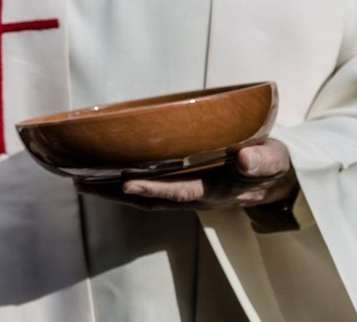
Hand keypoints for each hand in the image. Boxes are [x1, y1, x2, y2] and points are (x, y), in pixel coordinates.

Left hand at [76, 139, 297, 210]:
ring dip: (113, 191)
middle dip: (116, 193)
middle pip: (150, 198)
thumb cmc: (270, 165)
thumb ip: (261, 161)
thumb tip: (244, 158)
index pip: (179, 191)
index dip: (153, 188)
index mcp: (216, 190)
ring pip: (143, 195)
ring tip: (81, 182)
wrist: (275, 177)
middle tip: (84, 185)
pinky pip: (147, 186)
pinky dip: (123, 183)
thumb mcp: (272, 161)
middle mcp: (195, 194)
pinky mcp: (180, 182)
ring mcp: (185, 190)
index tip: (127, 183)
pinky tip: (102, 174)